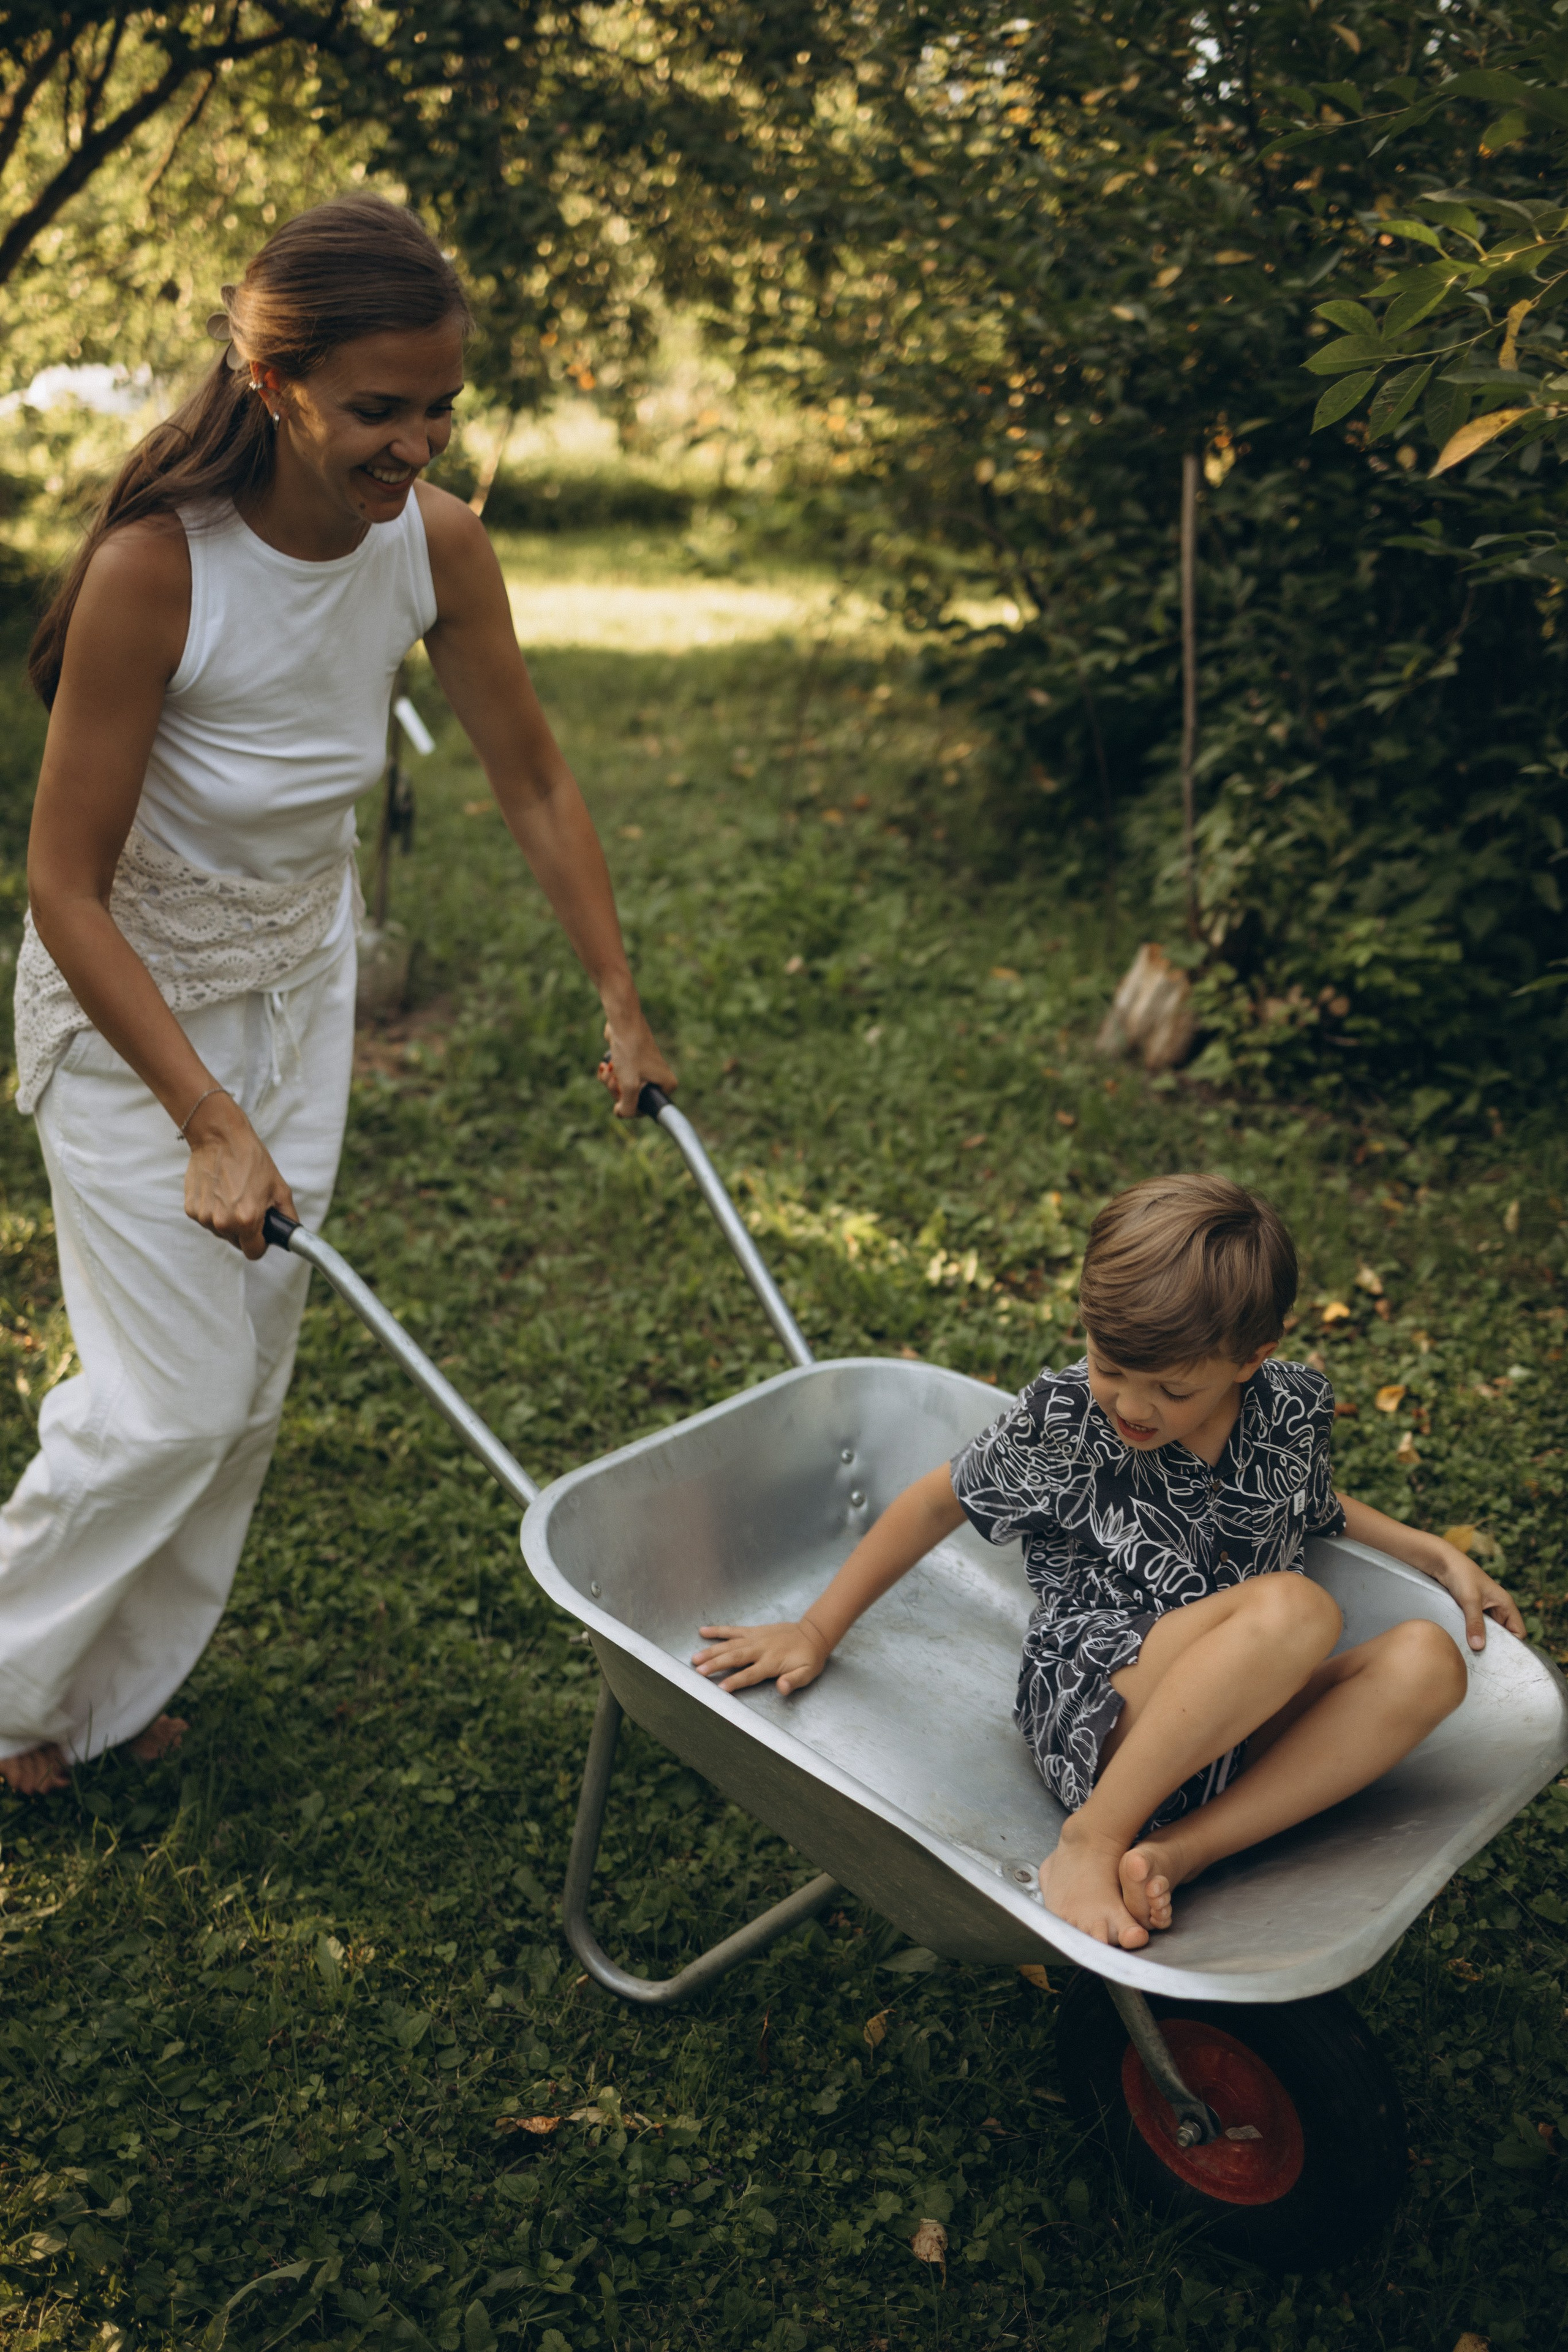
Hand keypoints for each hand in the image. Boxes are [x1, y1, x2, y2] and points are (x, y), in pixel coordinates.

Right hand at [183, 1092, 298, 1260]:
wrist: (220, 1138)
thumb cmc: (251, 1160)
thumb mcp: (280, 1188)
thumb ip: (288, 1217)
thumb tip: (292, 1235)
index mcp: (247, 1221)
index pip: (254, 1253)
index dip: (261, 1243)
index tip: (263, 1233)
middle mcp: (222, 1223)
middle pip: (237, 1242)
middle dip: (245, 1230)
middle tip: (249, 1205)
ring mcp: (204, 1217)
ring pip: (221, 1232)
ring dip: (228, 1220)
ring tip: (233, 1194)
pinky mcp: (191, 1209)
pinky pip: (206, 1220)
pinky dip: (213, 1211)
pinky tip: (218, 1191)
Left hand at [597, 1003, 674, 1118]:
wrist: (624, 1023)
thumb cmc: (630, 1052)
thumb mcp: (629, 1085)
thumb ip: (628, 1108)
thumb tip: (623, 1114)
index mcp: (667, 1085)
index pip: (646, 1109)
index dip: (629, 1106)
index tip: (621, 1095)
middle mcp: (659, 1078)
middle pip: (633, 1099)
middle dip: (617, 1091)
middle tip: (613, 1079)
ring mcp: (646, 1070)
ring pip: (624, 1088)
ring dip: (611, 1081)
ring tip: (609, 1069)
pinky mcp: (634, 1062)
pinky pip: (621, 1076)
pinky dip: (611, 1072)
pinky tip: (605, 1064)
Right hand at [692, 1620, 829, 1695]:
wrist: (813, 1633)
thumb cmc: (809, 1657)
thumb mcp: (807, 1673)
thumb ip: (794, 1681)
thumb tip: (782, 1688)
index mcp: (772, 1661)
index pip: (750, 1673)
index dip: (735, 1681)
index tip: (720, 1688)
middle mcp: (760, 1648)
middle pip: (734, 1657)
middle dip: (715, 1664)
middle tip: (699, 1671)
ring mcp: (755, 1637)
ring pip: (729, 1644)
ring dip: (711, 1651)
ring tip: (695, 1658)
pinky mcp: (753, 1631)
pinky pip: (733, 1630)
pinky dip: (718, 1630)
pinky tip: (703, 1631)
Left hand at [1425, 1540, 1524, 1650]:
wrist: (1442, 1562)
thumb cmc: (1461, 1575)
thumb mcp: (1470, 1600)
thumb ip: (1475, 1623)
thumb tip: (1478, 1647)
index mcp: (1505, 1604)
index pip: (1517, 1632)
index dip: (1512, 1645)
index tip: (1499, 1657)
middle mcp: (1498, 1609)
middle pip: (1503, 1635)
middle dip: (1494, 1646)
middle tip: (1483, 1657)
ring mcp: (1484, 1611)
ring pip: (1488, 1633)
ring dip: (1481, 1640)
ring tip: (1472, 1651)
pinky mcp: (1471, 1611)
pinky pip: (1475, 1628)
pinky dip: (1471, 1634)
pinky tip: (1463, 1641)